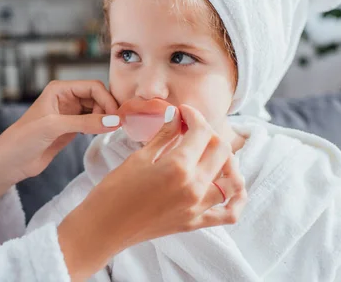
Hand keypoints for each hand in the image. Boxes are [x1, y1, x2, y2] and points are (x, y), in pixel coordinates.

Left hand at [0, 80, 120, 211]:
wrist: (11, 162)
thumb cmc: (23, 139)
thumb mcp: (54, 127)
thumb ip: (85, 123)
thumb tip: (114, 121)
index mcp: (59, 89)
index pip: (92, 87)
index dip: (107, 100)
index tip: (116, 117)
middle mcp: (66, 98)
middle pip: (98, 97)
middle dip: (109, 108)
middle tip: (118, 125)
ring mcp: (69, 114)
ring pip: (97, 110)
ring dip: (106, 118)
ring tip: (111, 130)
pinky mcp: (71, 129)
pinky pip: (93, 123)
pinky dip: (100, 127)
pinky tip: (101, 133)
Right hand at [57, 104, 246, 280]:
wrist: (104, 227)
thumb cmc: (113, 191)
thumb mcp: (138, 158)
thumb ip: (163, 136)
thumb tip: (176, 117)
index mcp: (178, 167)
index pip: (201, 132)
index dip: (193, 116)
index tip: (183, 113)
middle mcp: (194, 187)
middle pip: (221, 150)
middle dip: (209, 133)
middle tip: (191, 129)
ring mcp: (197, 207)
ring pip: (232, 179)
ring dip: (226, 161)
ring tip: (208, 154)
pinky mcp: (194, 223)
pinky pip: (229, 213)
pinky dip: (236, 199)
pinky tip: (229, 186)